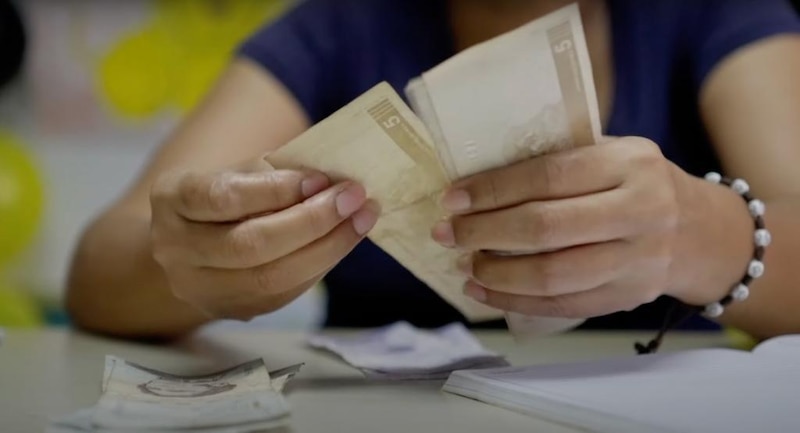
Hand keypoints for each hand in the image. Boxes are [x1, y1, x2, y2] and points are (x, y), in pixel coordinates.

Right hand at [149, 156, 378, 320]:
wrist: (196, 237)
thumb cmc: (228, 193)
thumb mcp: (242, 170)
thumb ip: (279, 173)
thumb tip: (335, 183)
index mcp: (172, 198)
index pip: (223, 197)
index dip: (276, 190)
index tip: (321, 179)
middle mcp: (175, 248)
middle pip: (250, 245)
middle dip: (312, 222)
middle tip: (355, 199)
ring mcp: (199, 287)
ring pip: (270, 279)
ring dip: (327, 248)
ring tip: (361, 220)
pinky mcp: (229, 310)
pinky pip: (283, 294)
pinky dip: (319, 266)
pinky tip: (342, 242)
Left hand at [431, 137, 691, 318]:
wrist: (700, 231)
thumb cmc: (637, 184)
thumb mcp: (614, 155)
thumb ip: (562, 161)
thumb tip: (479, 180)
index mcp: (630, 164)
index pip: (550, 176)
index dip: (495, 189)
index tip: (454, 198)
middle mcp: (641, 211)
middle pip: (547, 228)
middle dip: (485, 232)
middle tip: (448, 233)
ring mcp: (638, 260)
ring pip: (553, 275)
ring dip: (497, 273)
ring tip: (464, 264)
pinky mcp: (628, 296)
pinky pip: (563, 306)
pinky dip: (516, 302)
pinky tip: (485, 291)